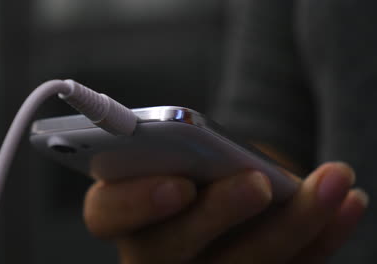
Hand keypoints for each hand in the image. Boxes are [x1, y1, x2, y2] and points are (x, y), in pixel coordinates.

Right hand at [83, 162, 367, 263]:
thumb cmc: (188, 159)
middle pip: (173, 250)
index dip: (136, 204)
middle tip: (257, 183)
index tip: (178, 185)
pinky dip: (320, 239)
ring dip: (294, 224)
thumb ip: (184, 147)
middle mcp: (153, 251)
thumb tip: (239, 159)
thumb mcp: (174, 148)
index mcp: (124, 210)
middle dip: (218, 215)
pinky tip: (347, 205)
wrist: (217, 190)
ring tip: (334, 182)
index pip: (105, 214)